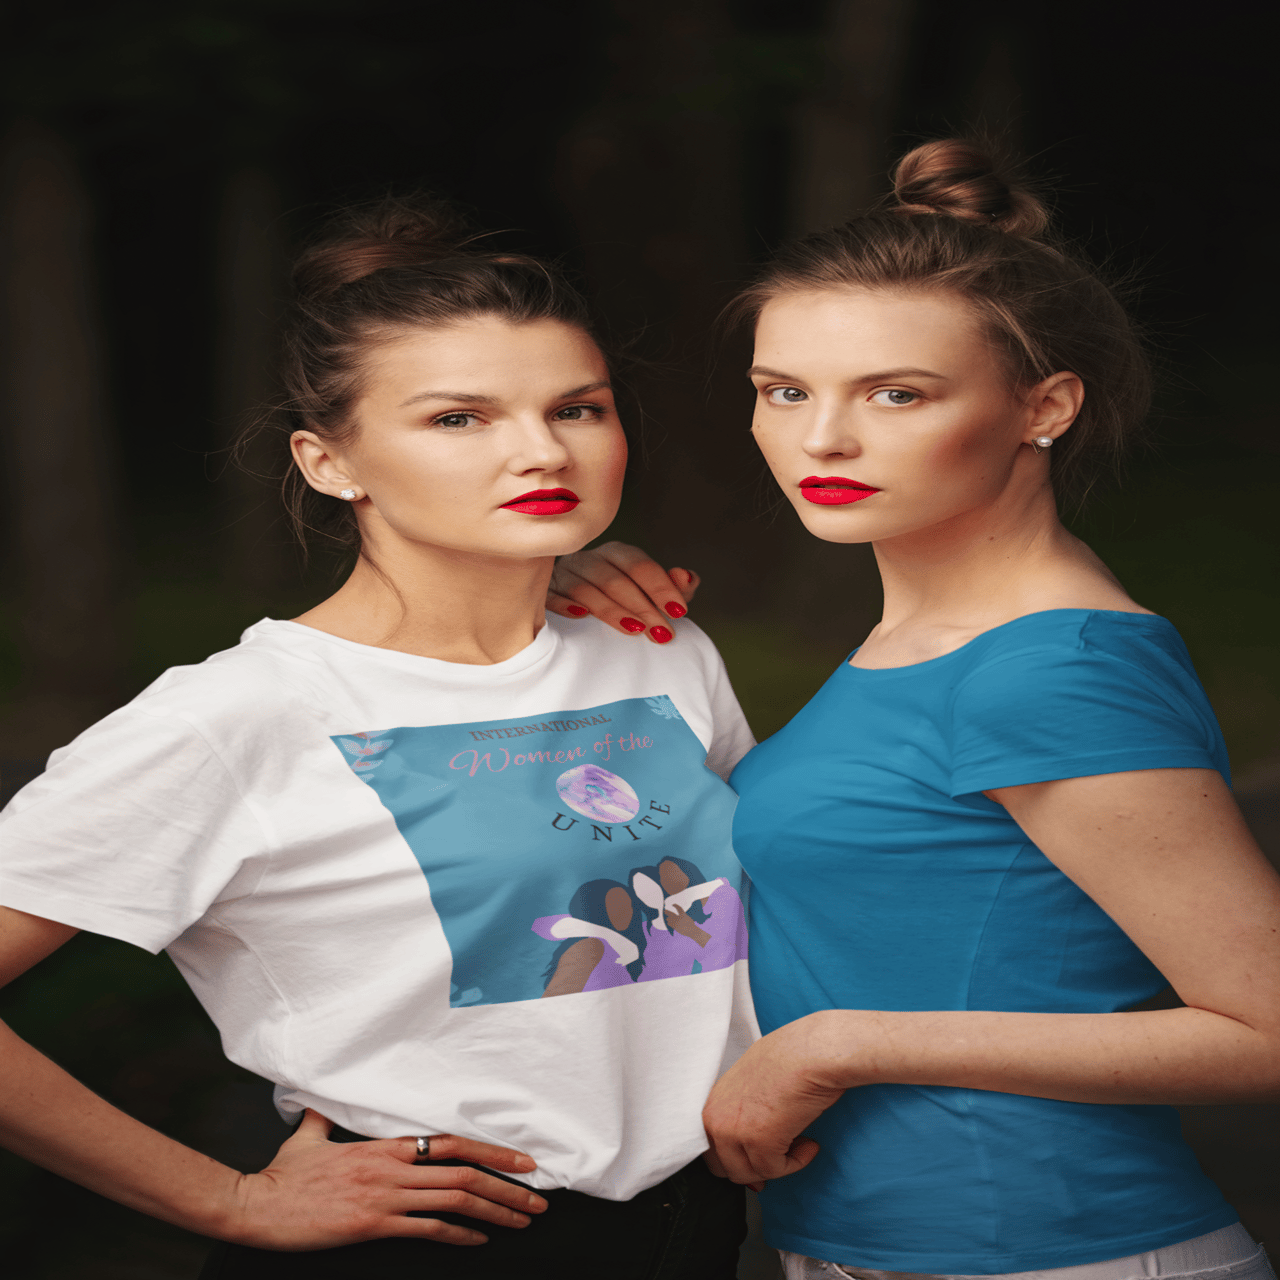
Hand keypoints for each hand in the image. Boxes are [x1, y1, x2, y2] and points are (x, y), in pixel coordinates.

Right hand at [224, 1110, 547, 1248]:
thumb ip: (323, 1120)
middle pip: (465, 1171)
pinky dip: (459, 1236)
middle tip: (538, 1198)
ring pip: (454, 1199)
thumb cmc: (284, 1174)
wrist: (256, 1205)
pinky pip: (427, 1230)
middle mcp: (392, 1166)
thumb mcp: (309, 1138)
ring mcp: (384, 1196)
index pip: (452, 1141)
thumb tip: (318, 1104)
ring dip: (494, 1211)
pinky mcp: (372, 1225)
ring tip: (520, 1221)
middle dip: (508, 1186)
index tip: (523, 1161)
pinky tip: (479, 1241)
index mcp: (385, 1144)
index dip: (492, 1151)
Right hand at [549, 541, 699, 641]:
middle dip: (642, 606)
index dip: (661, 587)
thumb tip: (688, 578)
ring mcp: (563, 575)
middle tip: (661, 632)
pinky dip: (565, 604)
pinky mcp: (544, 592)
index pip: (639, 566)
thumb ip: (673, 588)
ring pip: (585, 588)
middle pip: (615, 579)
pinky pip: (551, 596)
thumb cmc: (621, 603)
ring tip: (634, 630)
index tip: (679, 611)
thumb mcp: (651, 595)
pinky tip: (580, 616)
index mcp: (616, 555)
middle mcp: (589, 560)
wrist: (575, 610)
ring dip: (611, 610)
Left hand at [665, 903, 709, 946]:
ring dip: (668, 918)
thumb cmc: (691, 924)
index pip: (679, 908)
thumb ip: (683, 916)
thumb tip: (679, 916)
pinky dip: (669, 923)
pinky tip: (668, 922)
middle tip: (665, 911)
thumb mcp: (688, 918)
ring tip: (666, 918)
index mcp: (683, 914)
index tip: (673, 904)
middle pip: (672, 914)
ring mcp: (677, 922)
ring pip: (670, 919)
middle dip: (667, 912)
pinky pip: (671, 924)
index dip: (675, 906)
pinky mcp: (676, 927)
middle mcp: (679, 918)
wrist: (691, 930)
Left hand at [702, 1014, 847, 1185]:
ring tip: (798, 1141)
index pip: (709, 1150)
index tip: (758, 1162)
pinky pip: (775, 1171)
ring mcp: (733, 1132)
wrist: (811, 1052)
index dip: (735, 1160)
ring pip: (749, 1174)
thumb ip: (740, 1114)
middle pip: (724, 1168)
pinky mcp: (759, 1143)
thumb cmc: (787, 1058)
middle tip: (780, 1154)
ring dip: (777, 1165)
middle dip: (754, 1167)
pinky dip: (797, 1162)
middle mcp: (713, 1118)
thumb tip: (748, 1148)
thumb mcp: (749, 1084)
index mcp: (709, 1103)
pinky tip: (809, 1143)